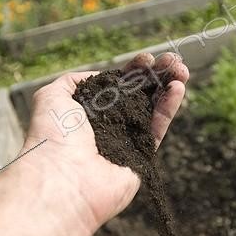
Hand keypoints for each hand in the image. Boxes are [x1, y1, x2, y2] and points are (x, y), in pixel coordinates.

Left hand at [22, 52, 188, 229]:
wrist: (62, 177)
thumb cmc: (53, 135)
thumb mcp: (52, 96)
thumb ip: (74, 81)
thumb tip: (99, 77)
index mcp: (88, 111)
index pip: (117, 86)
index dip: (133, 71)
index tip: (146, 58)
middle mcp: (109, 125)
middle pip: (139, 95)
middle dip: (156, 75)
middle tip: (173, 59)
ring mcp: (126, 142)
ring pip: (152, 110)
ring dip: (168, 87)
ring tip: (183, 69)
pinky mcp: (142, 158)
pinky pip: (158, 129)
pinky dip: (168, 108)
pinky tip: (178, 88)